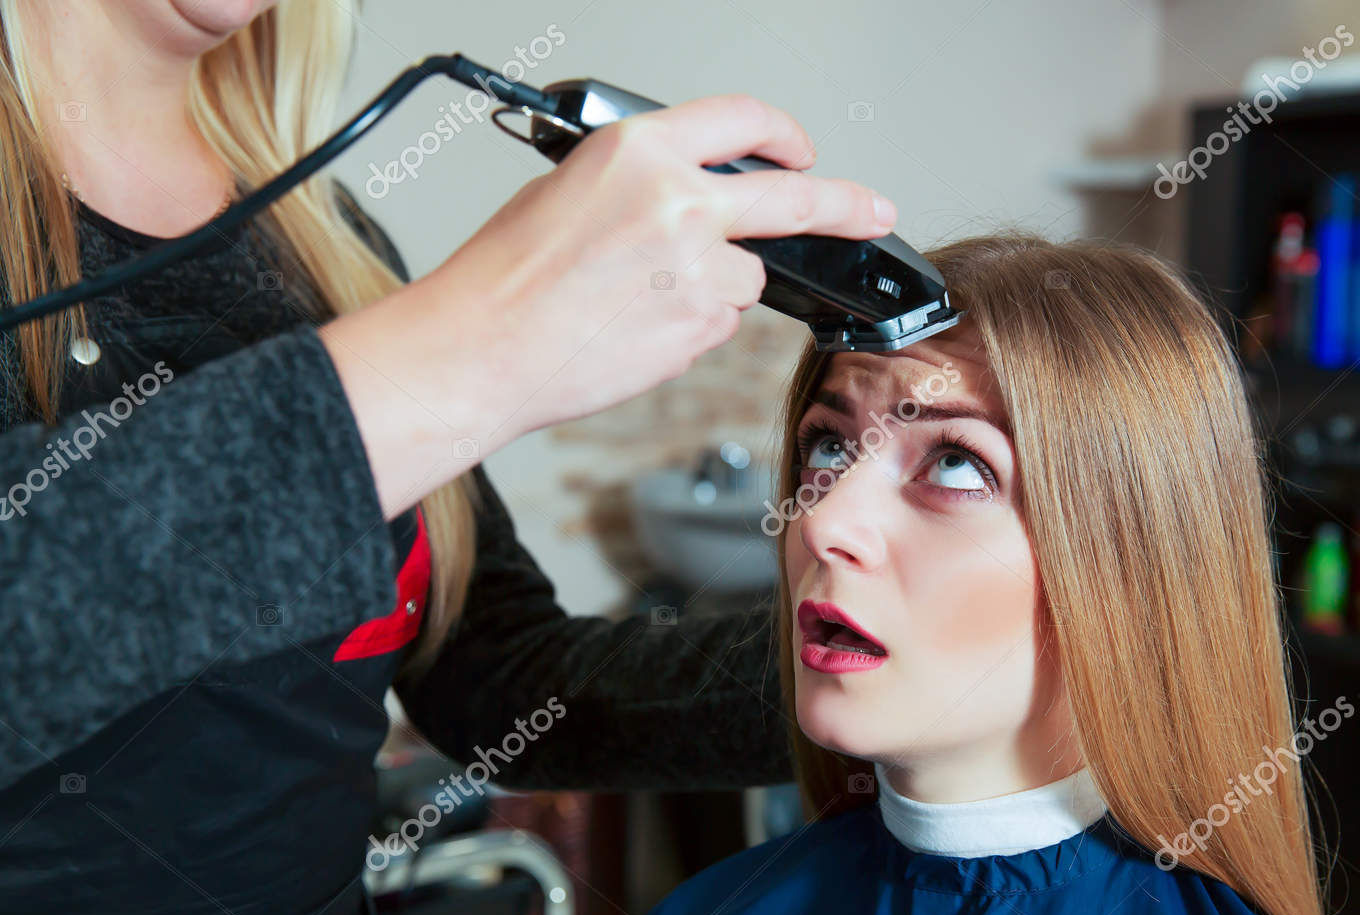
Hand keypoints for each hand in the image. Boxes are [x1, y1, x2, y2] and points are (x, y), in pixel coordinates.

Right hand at [322, 93, 895, 515]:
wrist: (484, 347)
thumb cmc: (507, 276)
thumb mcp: (572, 189)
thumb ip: (645, 184)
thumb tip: (692, 198)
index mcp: (642, 150)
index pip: (743, 122)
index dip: (783, 135)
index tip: (803, 150)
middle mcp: (681, 200)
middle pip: (795, 198)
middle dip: (847, 204)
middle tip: (874, 211)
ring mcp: (700, 267)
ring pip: (744, 276)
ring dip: (713, 288)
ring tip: (639, 302)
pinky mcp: (703, 327)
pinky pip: (719, 323)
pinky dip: (691, 328)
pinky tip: (637, 330)